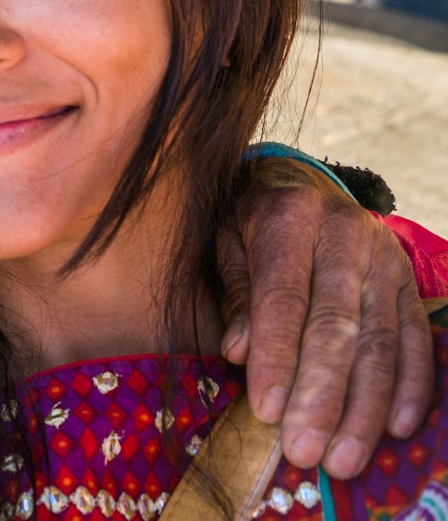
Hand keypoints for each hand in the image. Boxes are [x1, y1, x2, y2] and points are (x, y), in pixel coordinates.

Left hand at [217, 156, 432, 478]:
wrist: (298, 183)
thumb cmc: (250, 224)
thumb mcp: (226, 245)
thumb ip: (237, 297)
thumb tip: (238, 353)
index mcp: (289, 218)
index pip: (283, 297)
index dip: (277, 357)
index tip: (266, 411)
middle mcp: (345, 236)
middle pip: (338, 326)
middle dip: (321, 395)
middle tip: (305, 450)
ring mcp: (385, 259)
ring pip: (380, 342)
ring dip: (363, 408)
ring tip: (343, 458)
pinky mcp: (410, 282)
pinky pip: (415, 340)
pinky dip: (410, 388)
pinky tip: (395, 428)